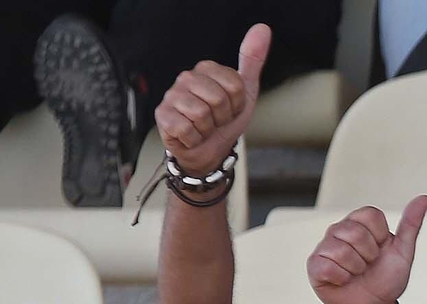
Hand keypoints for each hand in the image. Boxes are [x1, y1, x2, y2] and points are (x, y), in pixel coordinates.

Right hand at [155, 23, 269, 176]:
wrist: (209, 150)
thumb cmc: (224, 121)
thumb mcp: (245, 91)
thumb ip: (252, 60)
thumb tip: (262, 30)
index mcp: (206, 69)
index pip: (234, 86)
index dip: (237, 104)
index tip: (230, 109)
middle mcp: (186, 78)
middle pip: (218, 99)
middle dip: (223, 117)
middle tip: (217, 120)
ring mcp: (172, 96)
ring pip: (201, 114)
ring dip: (209, 129)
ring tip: (205, 128)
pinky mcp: (163, 116)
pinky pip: (187, 129)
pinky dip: (195, 139)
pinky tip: (192, 135)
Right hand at [308, 194, 426, 303]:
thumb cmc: (386, 279)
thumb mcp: (403, 252)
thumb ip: (411, 224)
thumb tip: (425, 198)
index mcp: (360, 223)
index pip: (371, 215)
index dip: (380, 237)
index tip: (380, 250)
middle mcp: (340, 230)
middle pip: (355, 232)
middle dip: (369, 256)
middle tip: (368, 265)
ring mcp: (325, 246)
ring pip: (342, 250)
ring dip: (356, 269)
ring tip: (356, 274)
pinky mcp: (315, 264)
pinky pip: (327, 266)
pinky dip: (341, 278)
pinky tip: (343, 281)